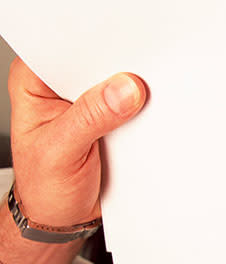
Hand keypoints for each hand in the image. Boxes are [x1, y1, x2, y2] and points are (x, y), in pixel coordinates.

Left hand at [0, 59, 145, 263]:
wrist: (63, 218)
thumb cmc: (44, 188)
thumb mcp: (60, 153)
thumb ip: (90, 118)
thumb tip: (125, 89)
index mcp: (34, 83)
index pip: (62, 48)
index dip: (90, 45)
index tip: (119, 51)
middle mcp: (61, 86)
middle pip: (94, 59)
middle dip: (118, 65)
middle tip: (141, 72)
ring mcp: (89, 100)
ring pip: (117, 80)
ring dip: (136, 86)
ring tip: (148, 94)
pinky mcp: (113, 116)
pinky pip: (133, 103)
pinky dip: (145, 108)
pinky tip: (152, 111)